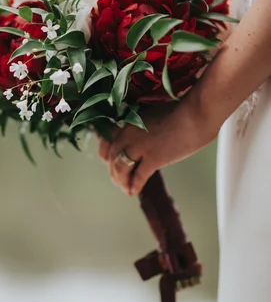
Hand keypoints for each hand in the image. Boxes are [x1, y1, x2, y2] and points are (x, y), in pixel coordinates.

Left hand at [98, 100, 215, 195]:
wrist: (196, 114)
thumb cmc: (179, 109)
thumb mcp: (151, 112)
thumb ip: (140, 123)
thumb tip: (140, 134)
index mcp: (127, 120)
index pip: (106, 140)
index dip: (106, 153)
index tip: (108, 161)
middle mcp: (128, 133)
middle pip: (112, 156)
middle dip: (113, 170)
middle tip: (117, 179)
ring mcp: (139, 146)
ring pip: (121, 168)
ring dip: (120, 180)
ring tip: (124, 187)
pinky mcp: (153, 159)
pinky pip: (138, 176)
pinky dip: (134, 186)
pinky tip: (133, 192)